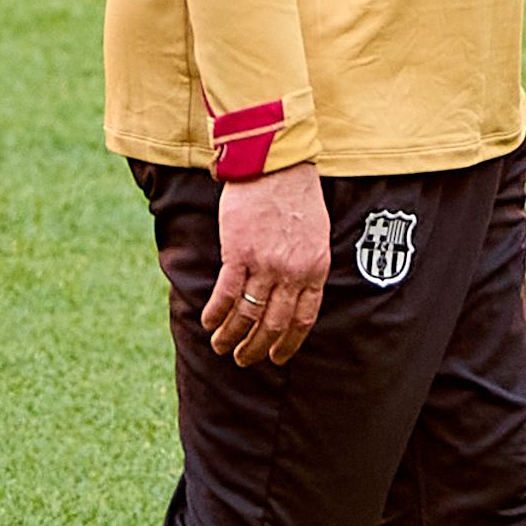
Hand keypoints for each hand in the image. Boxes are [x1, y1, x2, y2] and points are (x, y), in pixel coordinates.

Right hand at [203, 162, 326, 366]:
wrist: (276, 167)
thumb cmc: (297, 197)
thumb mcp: (317, 236)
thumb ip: (307, 267)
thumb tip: (294, 293)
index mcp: (315, 270)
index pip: (302, 320)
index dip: (287, 343)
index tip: (276, 358)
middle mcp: (292, 273)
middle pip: (273, 324)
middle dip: (256, 348)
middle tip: (242, 359)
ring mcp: (265, 265)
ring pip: (247, 315)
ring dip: (231, 336)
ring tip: (220, 346)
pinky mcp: (239, 254)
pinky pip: (226, 295)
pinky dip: (216, 313)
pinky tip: (209, 322)